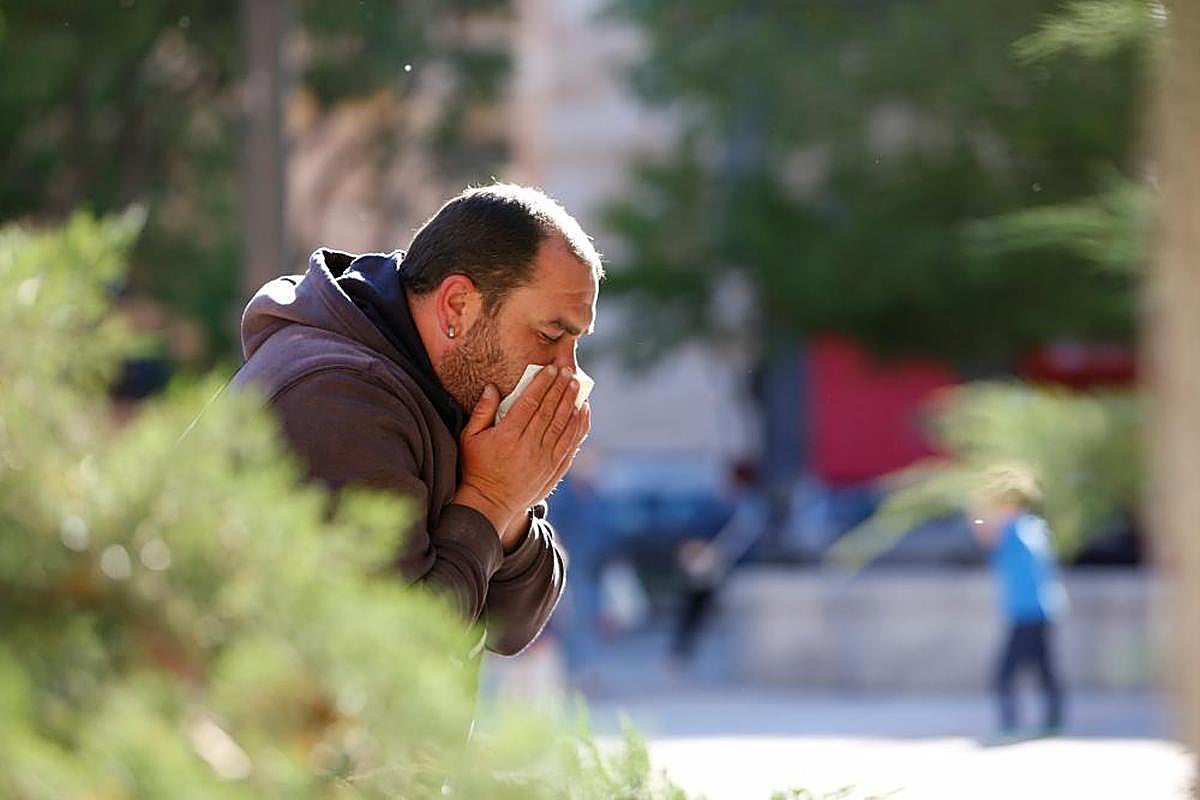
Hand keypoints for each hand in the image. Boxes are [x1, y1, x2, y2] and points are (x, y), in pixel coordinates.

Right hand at [453, 366, 586, 543]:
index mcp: (507, 435)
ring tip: (576, 385)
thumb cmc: (476, 467)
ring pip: (563, 425)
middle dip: (560, 388)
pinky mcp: (553, 469)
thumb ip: (481, 412)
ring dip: (571, 403)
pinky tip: (582, 412)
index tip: (550, 369)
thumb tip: (491, 387)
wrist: (489, 503)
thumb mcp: (469, 438)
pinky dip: (578, 426)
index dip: (542, 384)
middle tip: (568, 371)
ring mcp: (543, 459)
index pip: (530, 402)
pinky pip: (570, 444)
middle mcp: (528, 446)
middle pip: (550, 410)